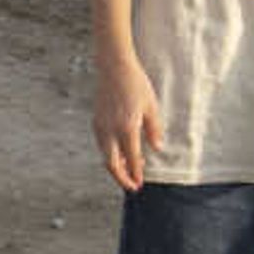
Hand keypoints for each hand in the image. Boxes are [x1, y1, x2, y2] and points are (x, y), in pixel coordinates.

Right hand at [93, 56, 166, 192]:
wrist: (113, 67)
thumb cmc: (135, 85)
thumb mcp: (151, 107)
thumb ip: (154, 129)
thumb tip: (157, 148)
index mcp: (127, 128)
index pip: (132, 159)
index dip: (136, 173)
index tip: (140, 184)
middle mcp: (110, 130)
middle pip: (112, 163)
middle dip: (121, 177)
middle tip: (132, 186)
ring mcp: (101, 126)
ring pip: (105, 155)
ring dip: (115, 166)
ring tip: (127, 169)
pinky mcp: (96, 120)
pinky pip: (102, 144)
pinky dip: (110, 153)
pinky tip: (119, 152)